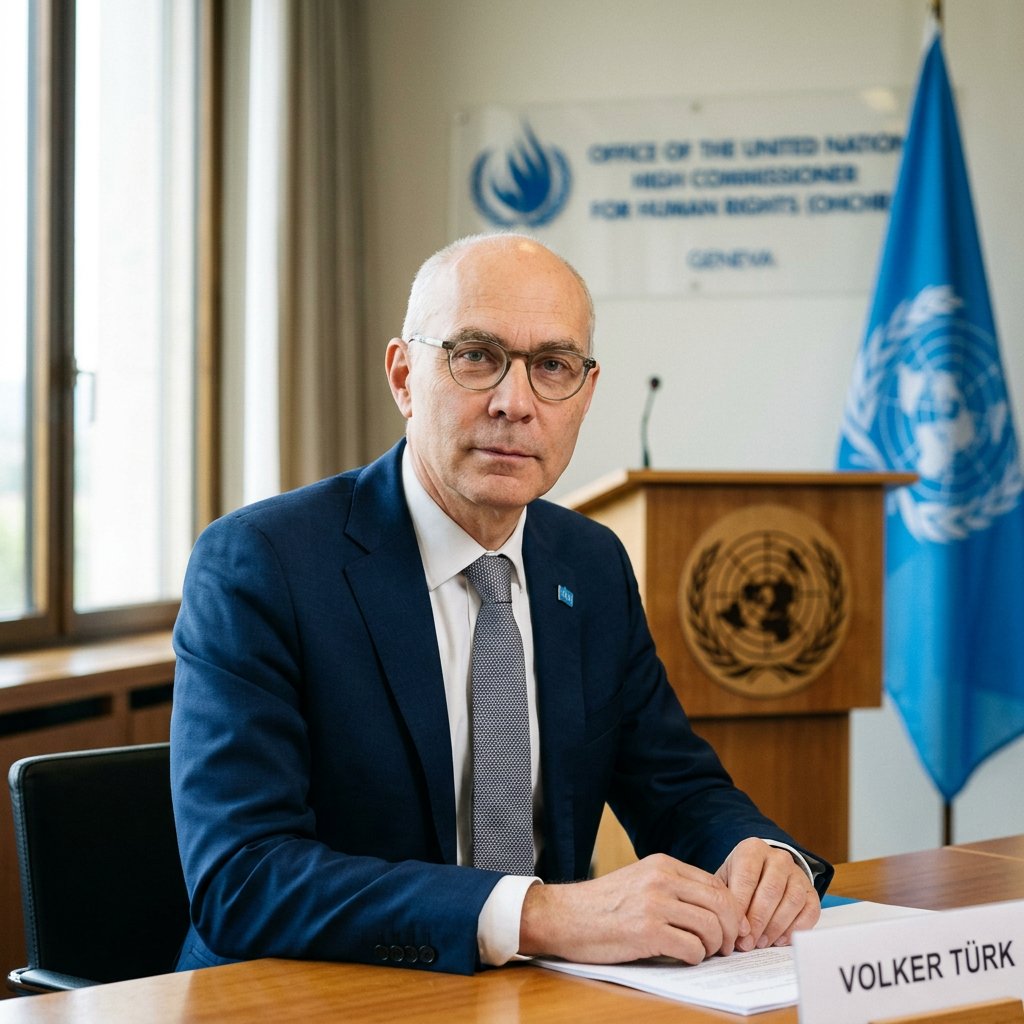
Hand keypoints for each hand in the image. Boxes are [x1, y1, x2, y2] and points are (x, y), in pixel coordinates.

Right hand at [518, 853, 747, 964]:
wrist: (564, 915)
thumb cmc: (603, 905)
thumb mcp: (641, 881)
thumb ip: (673, 888)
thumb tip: (714, 911)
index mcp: (663, 864)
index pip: (717, 885)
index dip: (731, 911)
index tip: (729, 929)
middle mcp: (662, 879)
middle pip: (721, 904)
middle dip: (730, 931)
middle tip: (724, 947)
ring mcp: (654, 904)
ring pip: (711, 927)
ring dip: (714, 947)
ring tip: (704, 954)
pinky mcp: (647, 931)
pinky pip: (691, 948)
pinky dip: (694, 958)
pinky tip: (683, 958)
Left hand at [715, 839, 819, 950]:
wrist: (763, 869)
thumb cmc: (740, 877)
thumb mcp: (726, 879)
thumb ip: (726, 899)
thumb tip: (730, 929)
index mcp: (753, 849)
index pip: (747, 876)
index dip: (741, 905)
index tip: (737, 929)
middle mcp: (778, 857)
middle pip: (771, 890)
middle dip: (758, 921)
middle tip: (748, 942)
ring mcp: (798, 873)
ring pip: (792, 901)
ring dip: (775, 927)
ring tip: (761, 943)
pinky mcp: (811, 891)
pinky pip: (810, 912)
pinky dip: (795, 929)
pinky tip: (780, 940)